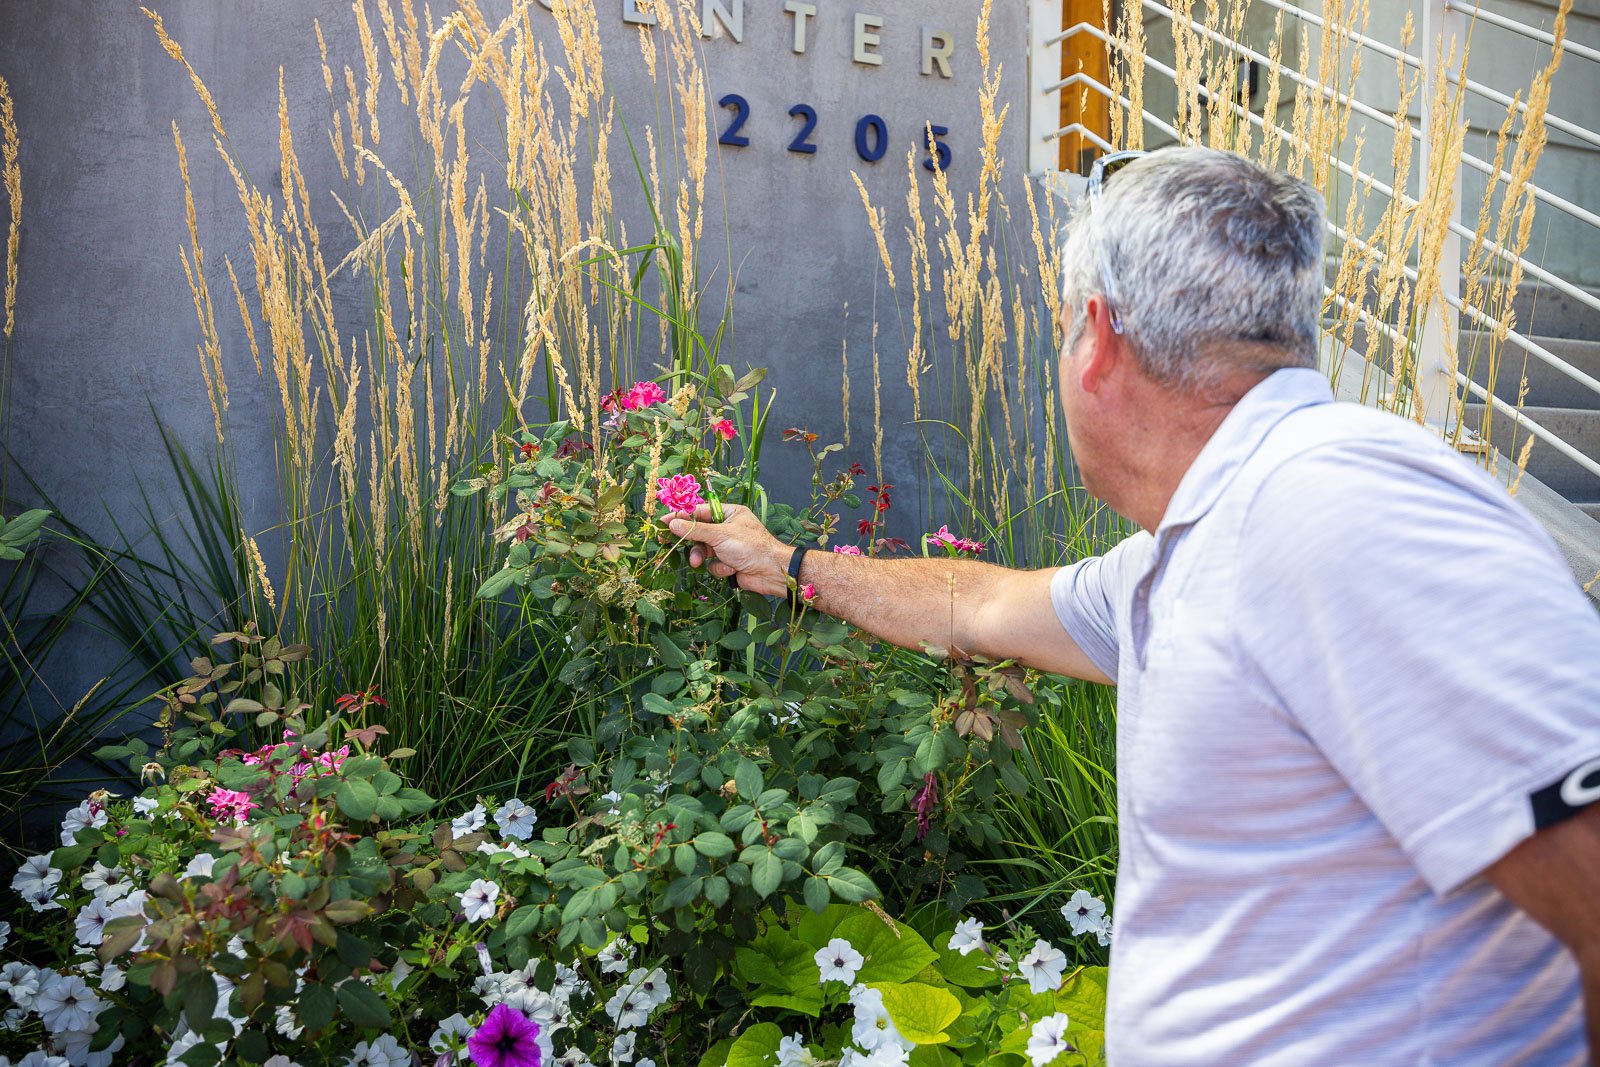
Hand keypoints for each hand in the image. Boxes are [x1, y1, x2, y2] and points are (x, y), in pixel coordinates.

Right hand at [666, 504, 788, 597]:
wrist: (772, 572)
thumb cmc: (751, 546)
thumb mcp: (720, 535)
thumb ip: (695, 530)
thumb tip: (672, 523)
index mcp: (730, 513)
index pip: (700, 511)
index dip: (682, 516)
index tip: (664, 521)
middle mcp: (729, 528)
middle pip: (700, 532)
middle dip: (691, 542)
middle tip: (668, 543)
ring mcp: (729, 546)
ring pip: (704, 550)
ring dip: (703, 557)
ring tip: (700, 562)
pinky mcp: (730, 563)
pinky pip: (714, 564)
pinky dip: (719, 567)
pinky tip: (731, 569)